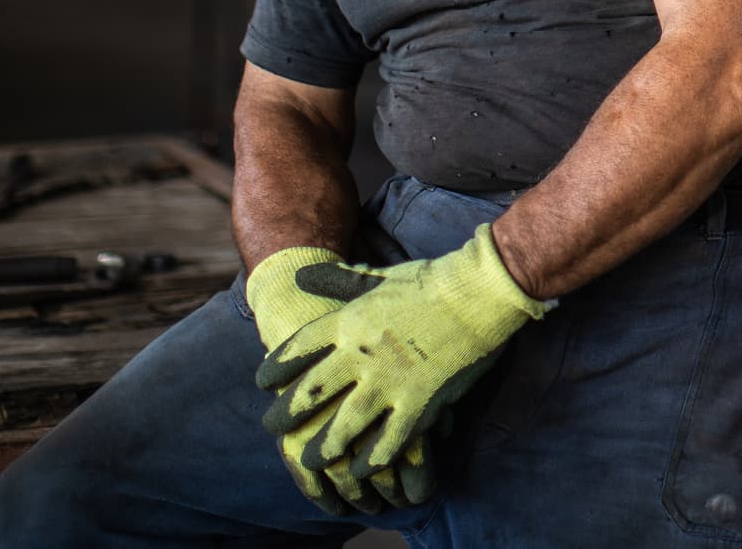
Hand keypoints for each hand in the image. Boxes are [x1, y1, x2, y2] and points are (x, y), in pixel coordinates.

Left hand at [256, 224, 549, 478]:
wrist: (479, 292)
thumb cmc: (431, 280)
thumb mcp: (378, 276)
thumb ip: (338, 280)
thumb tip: (302, 274)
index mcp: (351, 321)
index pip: (298, 349)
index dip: (275, 368)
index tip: (262, 383)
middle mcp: (362, 354)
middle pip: (311, 392)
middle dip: (287, 414)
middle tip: (272, 428)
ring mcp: (390, 381)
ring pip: (344, 426)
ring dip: (324, 447)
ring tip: (311, 460)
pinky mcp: (419, 402)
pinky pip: (388, 442)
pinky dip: (372, 460)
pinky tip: (362, 468)